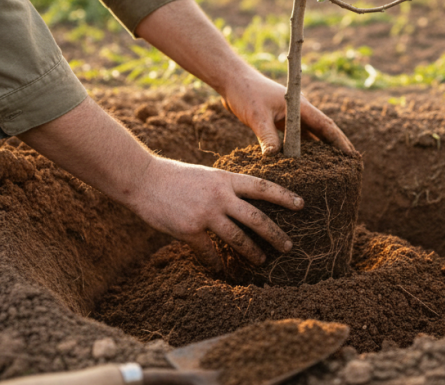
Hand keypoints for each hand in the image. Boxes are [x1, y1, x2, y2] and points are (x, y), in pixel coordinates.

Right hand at [128, 157, 301, 269]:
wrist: (142, 179)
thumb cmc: (174, 176)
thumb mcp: (206, 175)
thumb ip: (224, 187)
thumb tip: (243, 201)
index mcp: (225, 179)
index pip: (262, 188)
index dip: (284, 197)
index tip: (301, 205)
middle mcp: (219, 196)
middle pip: (256, 218)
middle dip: (275, 234)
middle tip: (288, 246)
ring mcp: (205, 214)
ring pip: (238, 238)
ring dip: (252, 252)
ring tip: (261, 261)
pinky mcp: (189, 230)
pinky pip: (209, 252)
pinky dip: (216, 262)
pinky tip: (221, 269)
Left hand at [220, 69, 356, 155]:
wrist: (231, 81)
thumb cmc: (246, 93)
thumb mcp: (257, 116)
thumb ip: (267, 137)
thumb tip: (274, 158)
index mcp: (300, 107)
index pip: (326, 126)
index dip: (340, 142)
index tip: (351, 156)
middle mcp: (298, 112)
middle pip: (322, 133)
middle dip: (334, 149)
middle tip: (347, 168)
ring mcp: (289, 117)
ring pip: (308, 138)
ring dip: (317, 152)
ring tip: (328, 170)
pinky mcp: (278, 122)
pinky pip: (293, 139)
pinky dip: (299, 151)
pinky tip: (301, 165)